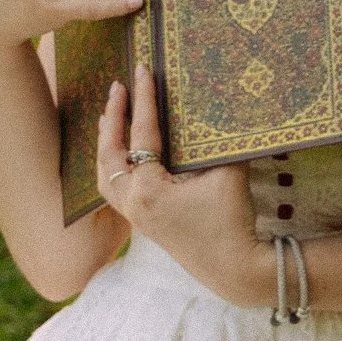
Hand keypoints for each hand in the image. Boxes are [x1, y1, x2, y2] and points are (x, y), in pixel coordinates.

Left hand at [92, 62, 268, 305]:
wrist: (235, 269)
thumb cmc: (232, 220)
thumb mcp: (227, 172)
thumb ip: (216, 140)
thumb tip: (213, 106)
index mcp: (147, 189)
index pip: (141, 134)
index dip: (142, 100)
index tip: (141, 72)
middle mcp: (133, 204)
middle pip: (109, 155)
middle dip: (112, 118)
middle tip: (117, 88)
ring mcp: (135, 217)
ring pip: (106, 176)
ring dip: (106, 145)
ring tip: (109, 118)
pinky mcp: (144, 225)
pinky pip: (117, 190)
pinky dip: (114, 167)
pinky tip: (123, 156)